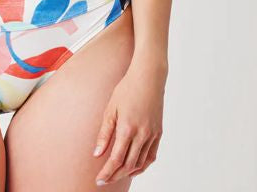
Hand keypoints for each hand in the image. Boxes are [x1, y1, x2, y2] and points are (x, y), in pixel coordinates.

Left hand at [92, 57, 165, 184]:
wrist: (148, 77)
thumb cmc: (127, 89)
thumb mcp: (111, 109)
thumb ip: (104, 133)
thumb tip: (97, 154)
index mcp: (127, 128)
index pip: (116, 159)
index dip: (107, 172)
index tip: (99, 179)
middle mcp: (142, 135)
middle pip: (128, 165)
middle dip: (115, 175)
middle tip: (105, 180)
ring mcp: (152, 135)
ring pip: (140, 163)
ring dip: (128, 172)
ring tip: (116, 174)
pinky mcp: (158, 133)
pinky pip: (150, 156)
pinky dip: (142, 165)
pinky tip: (133, 167)